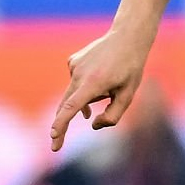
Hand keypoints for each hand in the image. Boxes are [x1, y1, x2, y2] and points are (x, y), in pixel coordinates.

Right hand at [50, 29, 151, 150]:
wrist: (127, 37)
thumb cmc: (131, 68)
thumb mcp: (129, 93)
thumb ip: (113, 114)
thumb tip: (93, 124)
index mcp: (94, 83)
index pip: (71, 107)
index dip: (61, 123)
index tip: (53, 135)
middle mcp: (80, 74)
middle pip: (66, 105)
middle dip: (62, 124)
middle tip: (57, 146)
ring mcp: (74, 66)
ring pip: (73, 93)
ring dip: (85, 98)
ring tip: (109, 87)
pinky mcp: (72, 61)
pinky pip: (75, 81)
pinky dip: (84, 85)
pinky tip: (100, 75)